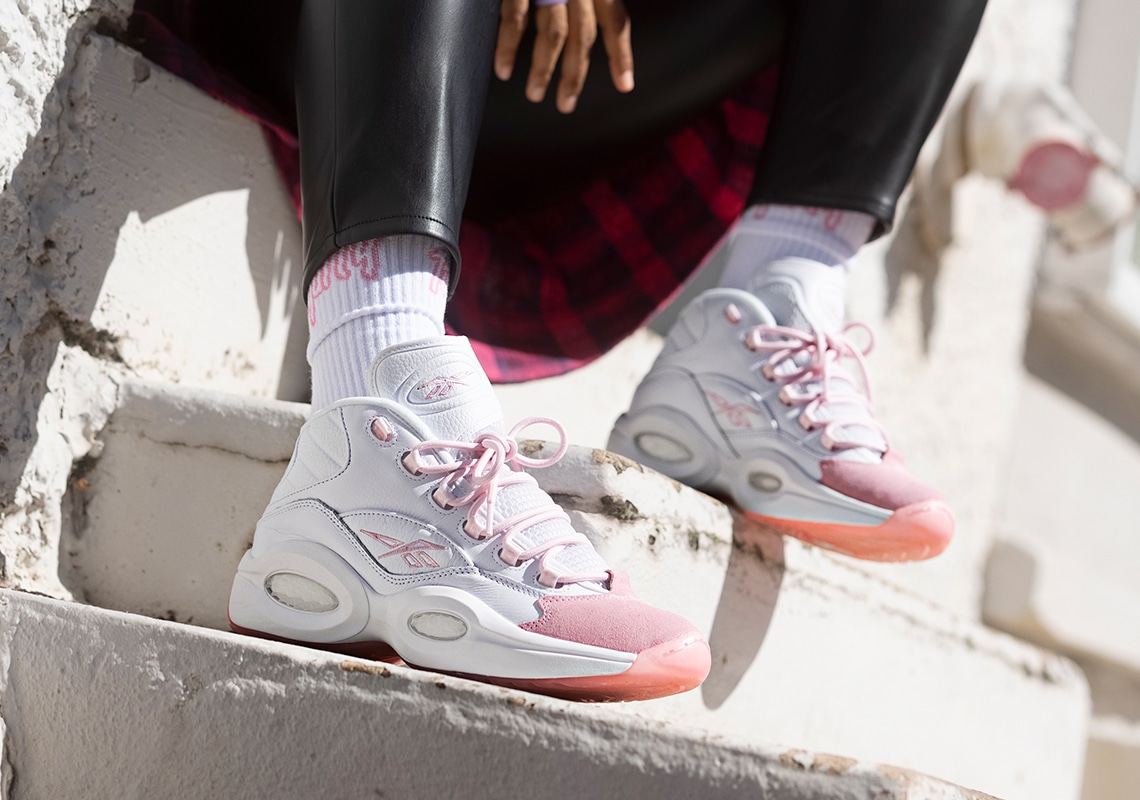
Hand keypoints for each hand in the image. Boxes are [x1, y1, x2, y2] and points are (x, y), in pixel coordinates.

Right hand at [495, 0, 632, 113]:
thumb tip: (582, 28)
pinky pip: (515, 20)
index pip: (616, 22)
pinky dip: (508, 46)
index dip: (620, 54)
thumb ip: (583, 3)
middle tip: (566, 105)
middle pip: (582, 37)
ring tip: (535, 94)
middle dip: (574, 74)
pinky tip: (504, 69)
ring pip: (553, 34)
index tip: (625, 86)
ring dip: (543, 69)